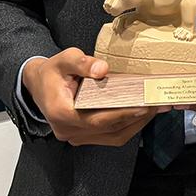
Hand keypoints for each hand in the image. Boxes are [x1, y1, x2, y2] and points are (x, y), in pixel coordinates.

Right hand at [22, 47, 166, 145]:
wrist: (38, 84)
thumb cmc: (52, 72)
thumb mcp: (64, 59)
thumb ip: (82, 63)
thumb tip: (102, 69)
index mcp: (61, 113)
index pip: (97, 120)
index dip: (122, 114)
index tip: (143, 106)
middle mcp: (68, 130)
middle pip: (108, 130)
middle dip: (135, 118)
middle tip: (157, 104)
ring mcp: (76, 136)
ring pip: (112, 136)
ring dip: (135, 124)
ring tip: (155, 108)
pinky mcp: (83, 136)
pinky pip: (109, 136)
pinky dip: (127, 126)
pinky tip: (141, 113)